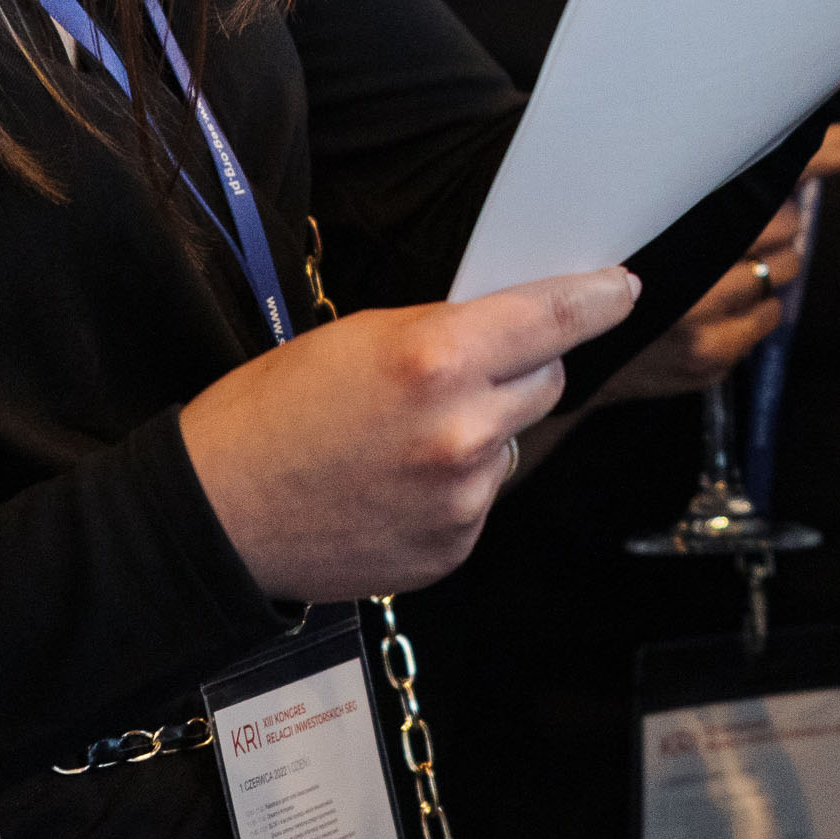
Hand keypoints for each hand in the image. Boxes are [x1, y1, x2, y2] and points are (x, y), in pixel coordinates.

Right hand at [181, 265, 637, 602]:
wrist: (215, 514)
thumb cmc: (274, 410)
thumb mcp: (361, 338)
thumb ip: (447, 332)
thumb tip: (516, 330)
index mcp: (436, 360)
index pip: (556, 317)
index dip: (599, 298)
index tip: (623, 288)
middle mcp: (462, 432)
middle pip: (547, 380)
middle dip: (520, 367)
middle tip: (460, 371)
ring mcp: (461, 500)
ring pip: (511, 441)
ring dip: (482, 431)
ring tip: (402, 439)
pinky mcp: (452, 550)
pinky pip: (481, 498)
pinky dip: (454, 486)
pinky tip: (394, 484)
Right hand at [579, 121, 839, 410]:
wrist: (555, 332)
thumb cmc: (618, 245)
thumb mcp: (667, 187)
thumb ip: (765, 157)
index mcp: (677, 202)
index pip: (780, 164)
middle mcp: (688, 258)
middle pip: (786, 225)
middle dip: (768, 222)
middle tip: (723, 227)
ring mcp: (697, 316)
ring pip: (783, 273)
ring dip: (762, 265)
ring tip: (712, 266)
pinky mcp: (705, 360)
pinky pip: (769, 320)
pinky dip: (752, 310)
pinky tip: (711, 302)